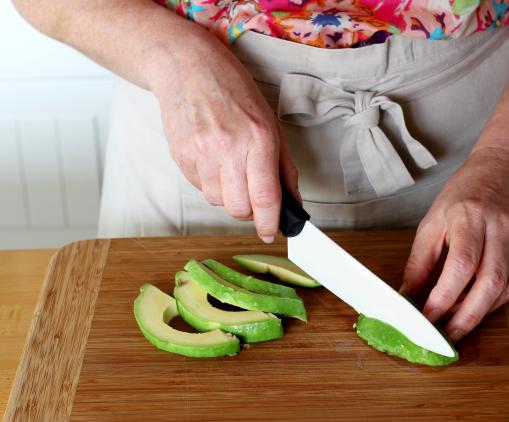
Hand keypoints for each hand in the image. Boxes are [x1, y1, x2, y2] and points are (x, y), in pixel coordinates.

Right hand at [149, 36, 299, 242]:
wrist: (186, 67)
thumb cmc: (233, 90)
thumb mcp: (270, 123)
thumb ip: (284, 168)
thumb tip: (293, 203)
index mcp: (257, 139)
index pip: (265, 198)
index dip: (269, 223)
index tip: (271, 233)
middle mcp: (228, 149)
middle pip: (239, 209)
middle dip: (250, 210)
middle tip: (253, 193)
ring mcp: (200, 154)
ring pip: (218, 202)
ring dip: (229, 195)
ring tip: (230, 167)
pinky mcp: (180, 157)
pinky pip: (200, 188)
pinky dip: (211, 183)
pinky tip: (213, 158)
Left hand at [399, 147, 508, 341]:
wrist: (507, 168)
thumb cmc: (465, 191)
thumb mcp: (432, 219)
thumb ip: (420, 259)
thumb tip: (408, 293)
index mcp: (470, 216)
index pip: (460, 265)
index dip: (444, 297)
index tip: (427, 317)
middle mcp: (500, 227)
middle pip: (490, 283)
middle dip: (467, 317)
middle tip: (447, 335)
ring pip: (507, 287)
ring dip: (481, 312)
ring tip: (458, 322)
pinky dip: (496, 301)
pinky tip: (478, 306)